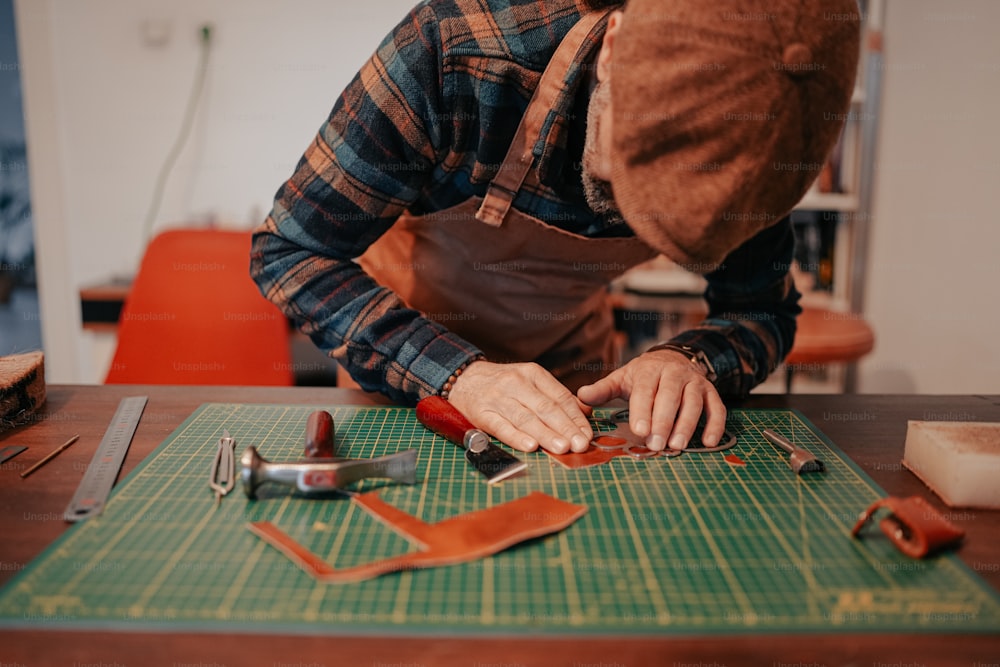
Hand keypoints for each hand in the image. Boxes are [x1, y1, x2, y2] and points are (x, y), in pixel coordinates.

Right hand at [447, 361, 592, 454]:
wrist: (463, 378)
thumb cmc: (502, 384)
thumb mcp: (530, 381)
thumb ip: (556, 397)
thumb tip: (585, 413)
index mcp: (533, 374)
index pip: (560, 397)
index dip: (575, 417)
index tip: (587, 434)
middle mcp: (516, 383)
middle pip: (545, 408)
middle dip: (565, 428)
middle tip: (579, 444)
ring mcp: (498, 398)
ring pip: (526, 418)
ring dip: (545, 434)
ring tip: (561, 447)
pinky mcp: (481, 413)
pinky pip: (501, 426)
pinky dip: (516, 437)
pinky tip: (530, 446)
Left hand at [576, 349, 725, 451]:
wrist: (673, 359)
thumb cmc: (644, 376)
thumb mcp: (622, 378)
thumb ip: (603, 389)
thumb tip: (580, 396)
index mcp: (649, 370)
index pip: (645, 390)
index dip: (643, 410)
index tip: (639, 430)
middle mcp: (674, 374)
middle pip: (670, 397)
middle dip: (663, 421)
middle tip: (656, 444)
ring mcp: (695, 382)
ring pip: (694, 403)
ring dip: (687, 424)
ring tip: (677, 445)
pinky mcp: (711, 392)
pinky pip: (717, 408)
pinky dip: (715, 425)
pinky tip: (709, 442)